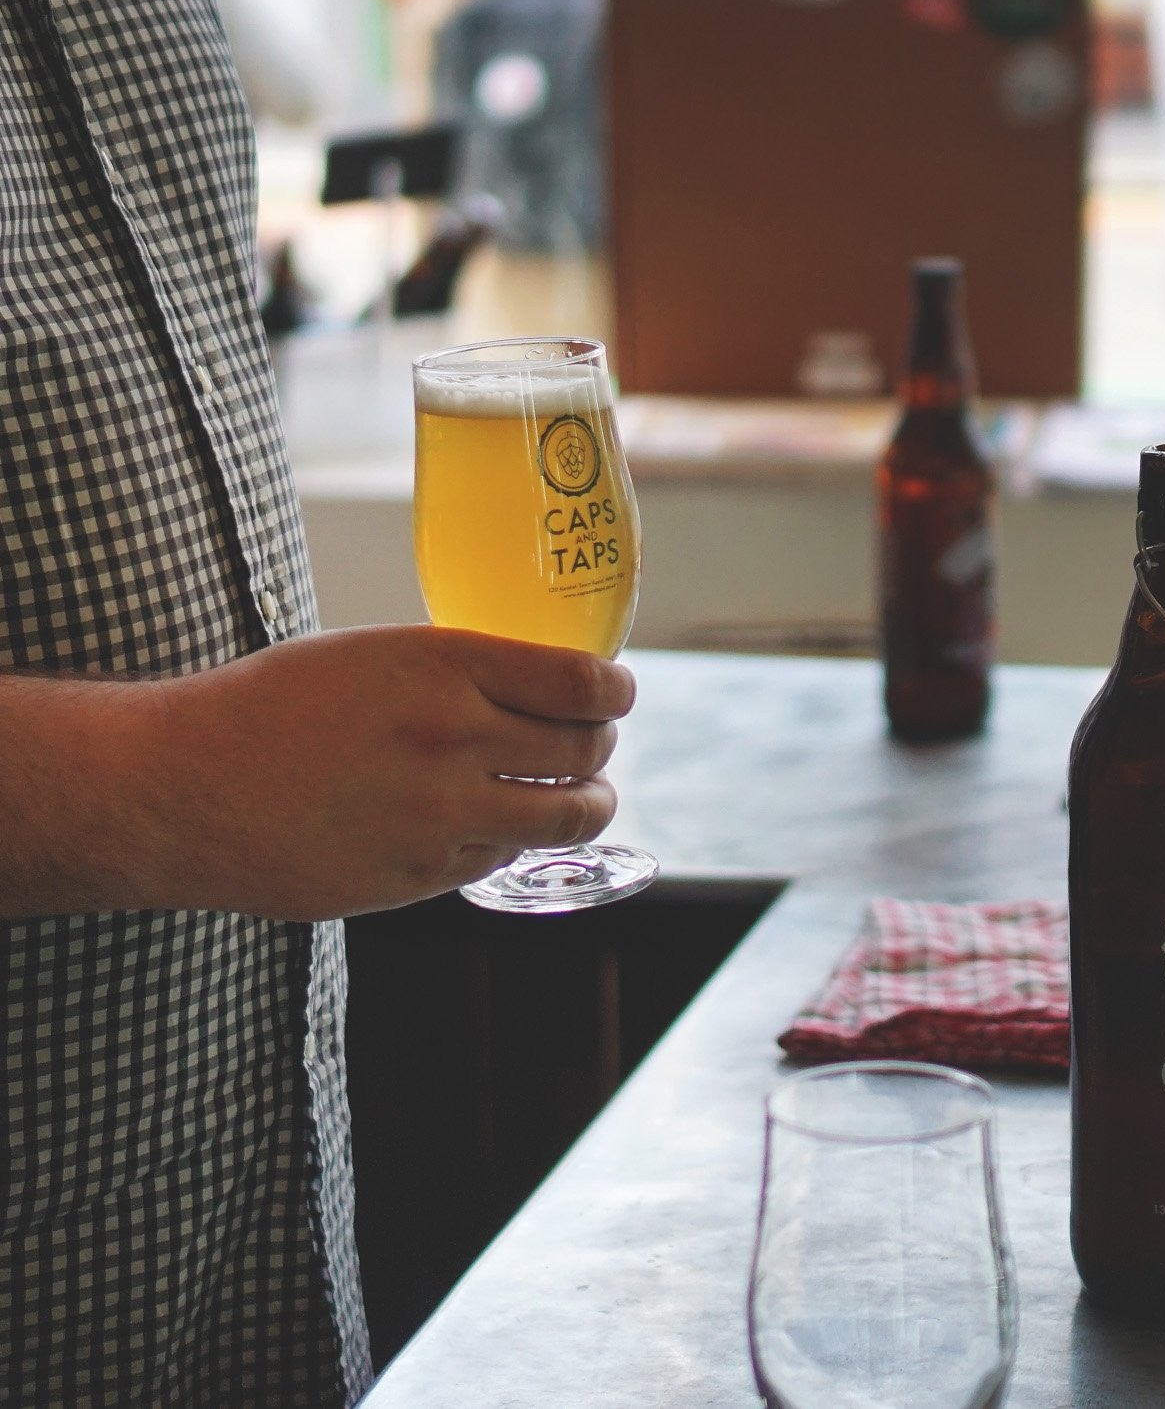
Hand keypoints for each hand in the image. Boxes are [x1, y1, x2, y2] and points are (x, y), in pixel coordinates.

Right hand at [55, 627, 633, 920]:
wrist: (181, 788)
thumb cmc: (274, 705)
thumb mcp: (376, 653)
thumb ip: (463, 669)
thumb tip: (547, 686)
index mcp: (444, 667)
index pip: (583, 683)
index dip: (615, 691)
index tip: (615, 693)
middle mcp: (453, 741)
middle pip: (587, 750)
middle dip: (601, 744)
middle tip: (592, 740)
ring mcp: (440, 817)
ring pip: (568, 817)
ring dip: (587, 803)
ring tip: (581, 794)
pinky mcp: (421, 878)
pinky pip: (506, 858)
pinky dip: (516, 839)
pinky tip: (496, 822)